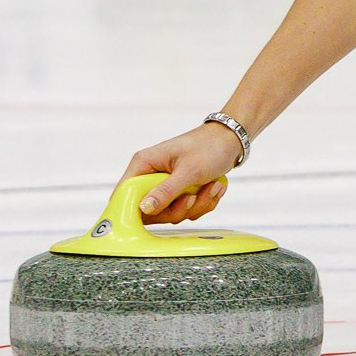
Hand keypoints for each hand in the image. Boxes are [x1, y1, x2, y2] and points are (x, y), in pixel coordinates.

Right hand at [122, 123, 241, 224]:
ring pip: (172, 212)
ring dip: (196, 204)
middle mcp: (151, 175)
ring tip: (211, 185)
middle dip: (178, 208)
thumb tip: (143, 208)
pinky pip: (187, 210)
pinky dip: (204, 202)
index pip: (124, 193)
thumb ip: (165, 191)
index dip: (133, 210)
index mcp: (144, 164)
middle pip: (151, 210)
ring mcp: (166, 185)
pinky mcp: (180, 192)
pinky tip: (214, 186)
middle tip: (193, 197)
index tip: (155, 215)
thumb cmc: (209, 147)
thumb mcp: (188, 171)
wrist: (232, 140)